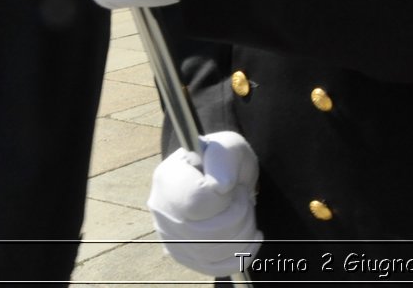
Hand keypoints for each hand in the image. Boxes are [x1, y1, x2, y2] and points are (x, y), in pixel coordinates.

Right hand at [148, 131, 261, 275]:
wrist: (221, 174)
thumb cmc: (224, 158)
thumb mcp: (228, 146)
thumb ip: (223, 160)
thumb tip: (221, 187)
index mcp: (168, 178)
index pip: (197, 203)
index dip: (225, 198)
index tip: (231, 184)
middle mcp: (161, 210)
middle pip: (205, 233)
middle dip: (240, 214)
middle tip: (242, 197)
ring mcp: (168, 235)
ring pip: (211, 253)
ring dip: (243, 233)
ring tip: (246, 213)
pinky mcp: (182, 253)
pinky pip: (211, 267)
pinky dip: (238, 256)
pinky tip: (252, 240)